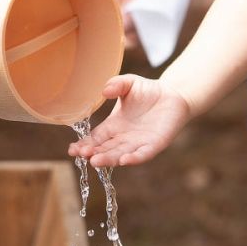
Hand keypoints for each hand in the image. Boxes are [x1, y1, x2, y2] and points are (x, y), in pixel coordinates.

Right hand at [68, 74, 191, 166]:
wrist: (173, 95)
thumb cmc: (148, 90)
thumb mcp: (129, 83)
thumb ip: (116, 84)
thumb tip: (104, 91)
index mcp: (114, 125)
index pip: (96, 138)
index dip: (84, 144)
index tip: (73, 150)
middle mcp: (124, 138)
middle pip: (105, 149)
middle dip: (93, 153)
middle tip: (81, 155)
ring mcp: (138, 143)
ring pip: (120, 154)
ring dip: (109, 159)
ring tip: (96, 162)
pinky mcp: (154, 145)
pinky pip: (143, 154)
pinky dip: (134, 158)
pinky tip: (125, 160)